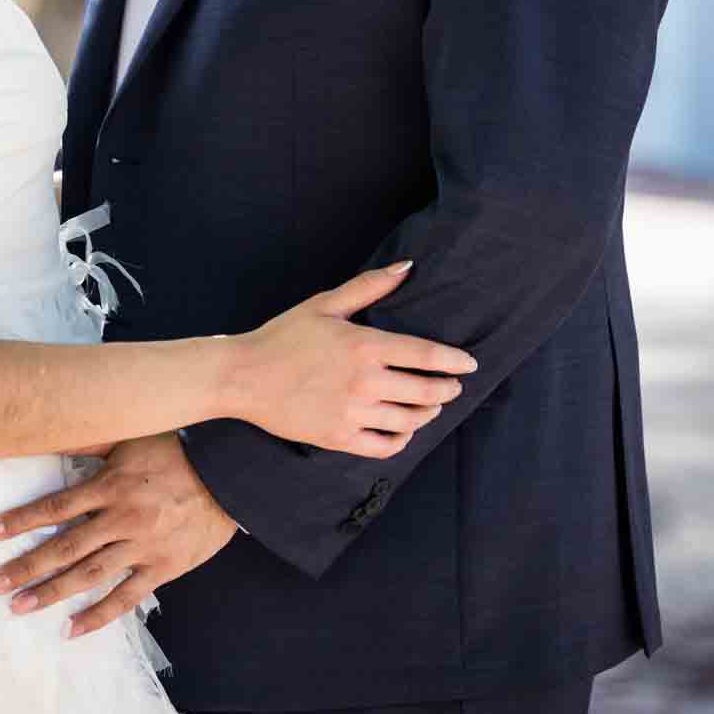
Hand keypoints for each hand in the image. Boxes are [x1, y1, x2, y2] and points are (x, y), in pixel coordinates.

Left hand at [0, 431, 235, 638]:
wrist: (229, 475)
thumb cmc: (176, 451)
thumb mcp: (130, 439)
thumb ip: (91, 444)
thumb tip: (51, 434)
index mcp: (111, 484)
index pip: (55, 505)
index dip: (20, 520)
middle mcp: (122, 517)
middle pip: (64, 546)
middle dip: (25, 567)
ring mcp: (142, 546)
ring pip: (89, 574)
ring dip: (51, 593)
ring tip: (19, 607)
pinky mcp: (162, 567)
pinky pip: (126, 596)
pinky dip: (98, 615)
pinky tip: (71, 629)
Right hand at [240, 261, 477, 457]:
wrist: (244, 376)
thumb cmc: (283, 336)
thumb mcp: (324, 304)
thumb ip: (368, 287)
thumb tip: (407, 267)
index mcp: (364, 346)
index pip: (426, 355)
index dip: (454, 361)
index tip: (470, 363)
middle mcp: (364, 382)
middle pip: (426, 391)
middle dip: (447, 389)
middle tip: (453, 386)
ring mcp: (353, 413)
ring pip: (410, 420)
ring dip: (429, 413)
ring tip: (431, 405)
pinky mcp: (340, 438)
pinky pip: (385, 446)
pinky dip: (403, 439)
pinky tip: (404, 429)